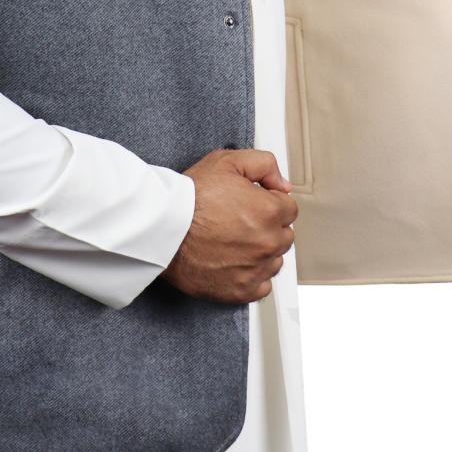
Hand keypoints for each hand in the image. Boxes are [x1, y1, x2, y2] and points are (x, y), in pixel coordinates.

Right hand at [159, 147, 296, 303]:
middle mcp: (268, 242)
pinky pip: (262, 286)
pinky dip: (252, 276)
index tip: (251, 204)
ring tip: (234, 241)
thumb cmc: (190, 197)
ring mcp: (255, 268)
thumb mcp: (226, 161)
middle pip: (283, 235)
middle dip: (267, 227)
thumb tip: (283, 184)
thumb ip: (264, 164)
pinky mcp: (241, 290)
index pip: (289, 209)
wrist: (162, 228)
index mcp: (270, 211)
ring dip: (261, 252)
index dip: (269, 202)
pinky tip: (234, 262)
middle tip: (239, 221)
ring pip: (274, 260)